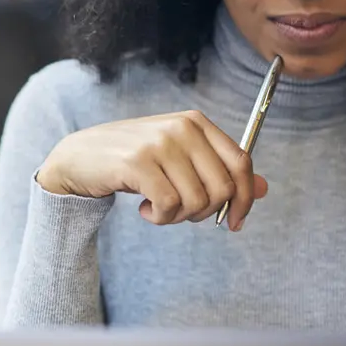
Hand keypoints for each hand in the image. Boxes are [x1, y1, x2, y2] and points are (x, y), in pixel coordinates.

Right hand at [37, 110, 268, 230]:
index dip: (245, 198)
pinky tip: (146, 210)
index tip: (235, 222)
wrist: (80, 157)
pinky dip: (160, 218)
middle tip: (181, 213)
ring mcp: (159, 143)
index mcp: (196, 122)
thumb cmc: (134, 161)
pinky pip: (168, 206)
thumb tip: (264, 189)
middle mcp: (181, 128)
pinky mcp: (137, 163)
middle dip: (206, 212)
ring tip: (159, 209)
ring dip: (179, 217)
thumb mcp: (180, 160)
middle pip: (222, 187)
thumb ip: (219, 171)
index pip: (241, 162)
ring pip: (196, 201)